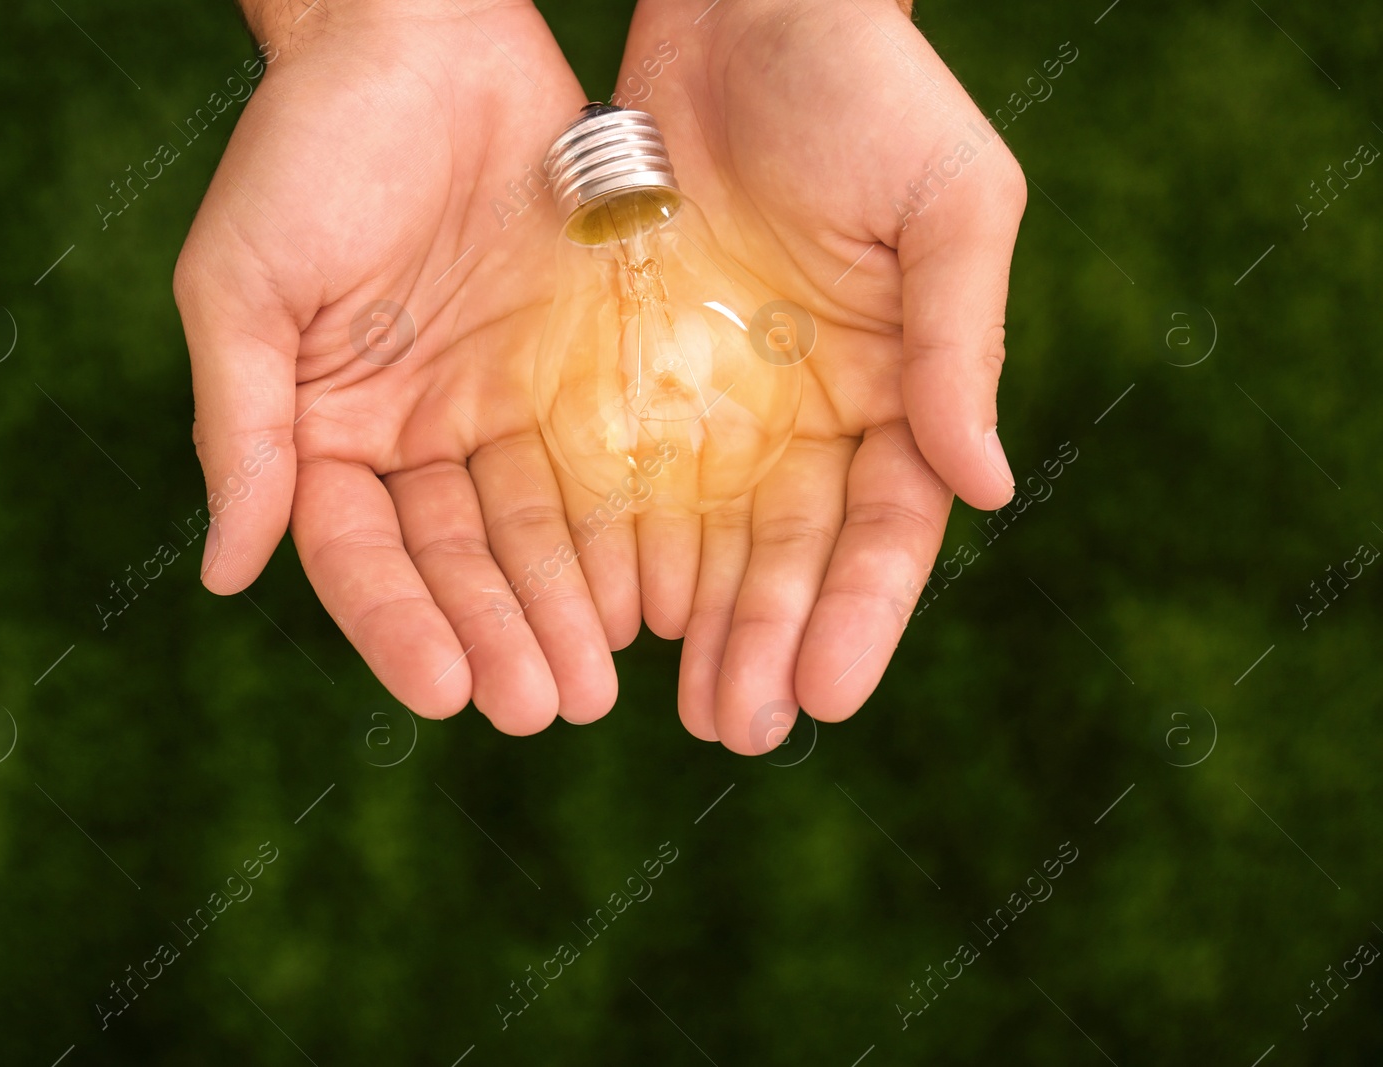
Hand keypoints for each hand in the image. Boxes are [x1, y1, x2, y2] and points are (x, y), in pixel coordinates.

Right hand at [174, 0, 617, 733]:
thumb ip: (243, 427)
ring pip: (533, 530)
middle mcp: (415, 435)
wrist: (423, 33)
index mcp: (327, 430)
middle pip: (456, 560)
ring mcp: (497, 406)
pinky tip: (650, 594)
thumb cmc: (311, 147)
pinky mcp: (572, 368)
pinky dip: (618, 530)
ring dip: (562, 608)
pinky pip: (599, 463)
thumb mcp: (244, 284)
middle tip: (547, 710)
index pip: (359, 553)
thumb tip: (224, 571)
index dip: (397, 624)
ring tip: (600, 685)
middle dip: (498, 634)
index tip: (443, 692)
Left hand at [610, 0, 1026, 751]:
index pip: (882, 527)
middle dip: (765, 642)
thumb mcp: (947, 206)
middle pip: (786, 554)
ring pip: (701, 535)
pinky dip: (611, 545)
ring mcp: (710, 397)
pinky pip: (614, 472)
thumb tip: (986, 489)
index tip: (827, 696)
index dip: (860, 612)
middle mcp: (799, 412)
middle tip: (735, 730)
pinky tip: (597, 612)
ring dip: (691, 623)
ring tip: (669, 703)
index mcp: (891, 387)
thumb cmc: (867, 89)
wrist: (743, 6)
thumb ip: (962, 343)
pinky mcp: (623, 368)